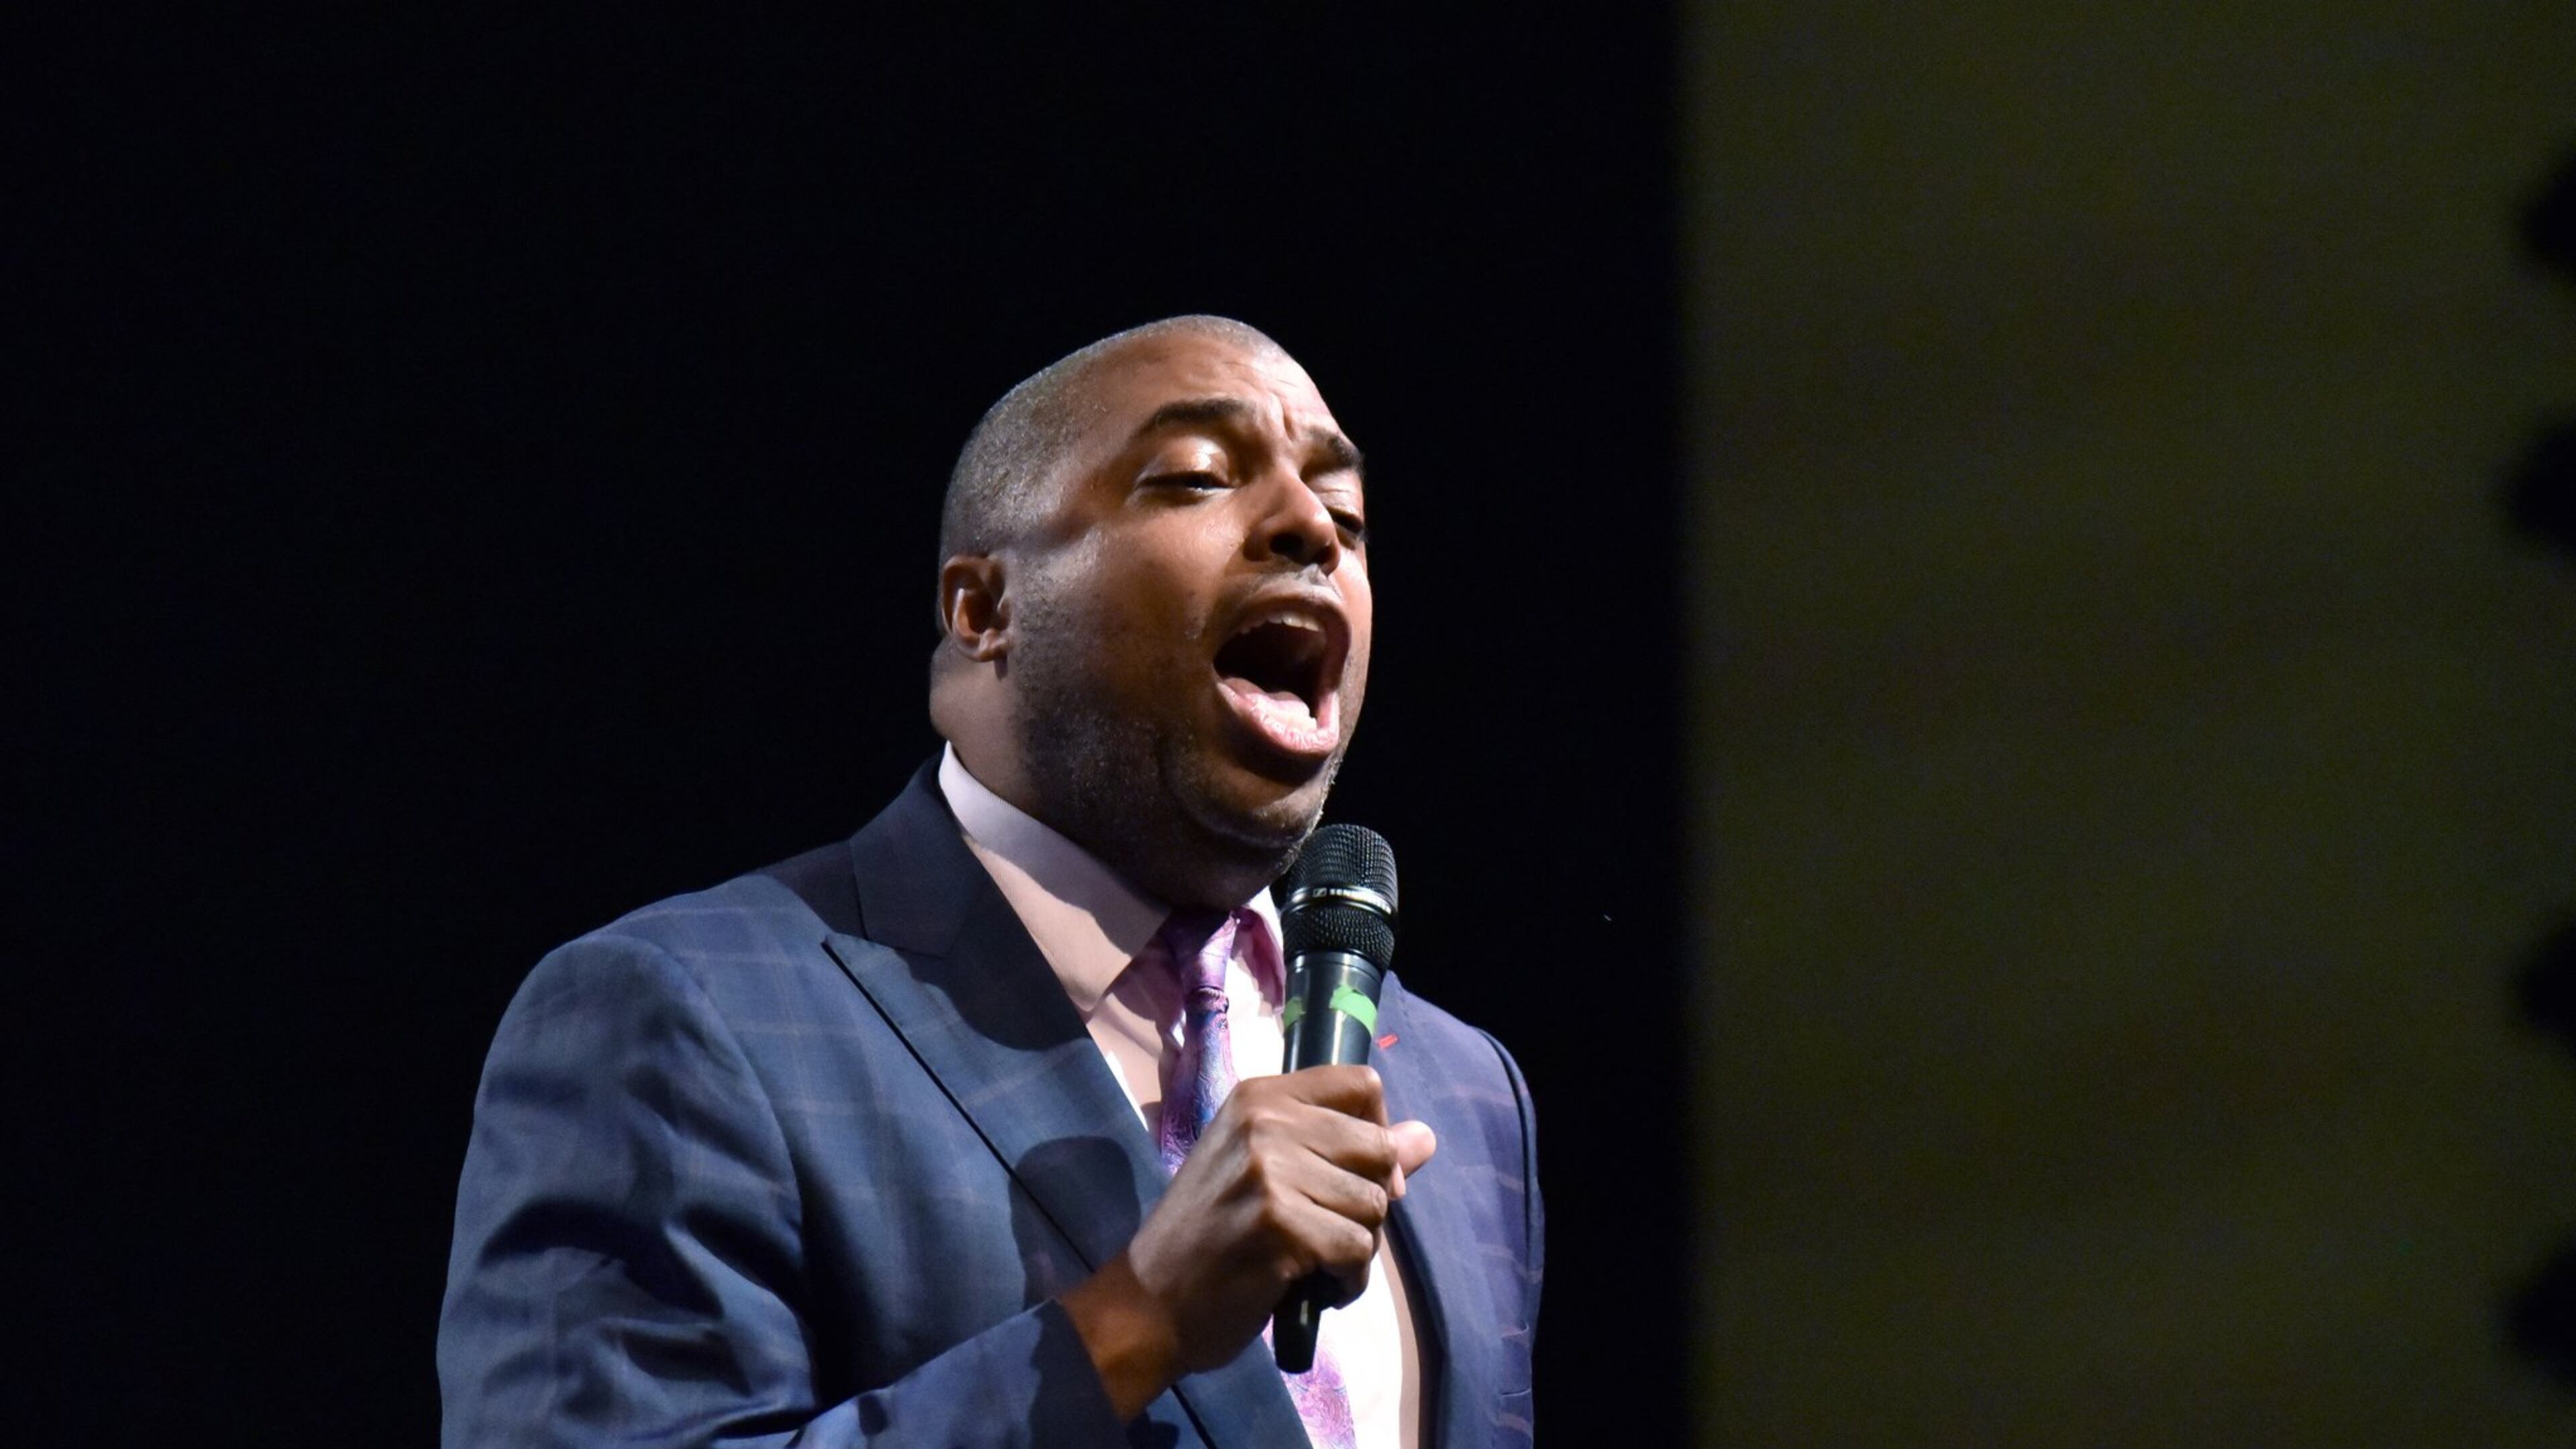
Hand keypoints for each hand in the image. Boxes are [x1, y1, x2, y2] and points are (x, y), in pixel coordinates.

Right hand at [1059, 1065, 1437, 1418]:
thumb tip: (1424, 1137)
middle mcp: (1265, 1121)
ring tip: (1313, 1261)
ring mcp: (1269, 1171)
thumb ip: (1346, 1148)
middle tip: (1328, 1229)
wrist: (1148, 1301)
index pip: (1362, 1084)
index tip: (1357, 1171)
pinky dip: (1347, 1281)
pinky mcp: (1279, 1225)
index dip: (1379, 1130)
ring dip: (1357, 1247)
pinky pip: (1357, 1250)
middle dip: (1370, 1200)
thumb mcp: (1267, 1171)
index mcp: (1261, 1096)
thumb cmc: (1209, 1234)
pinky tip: (1314, 1286)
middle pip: (1379, 1148)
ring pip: (1374, 1204)